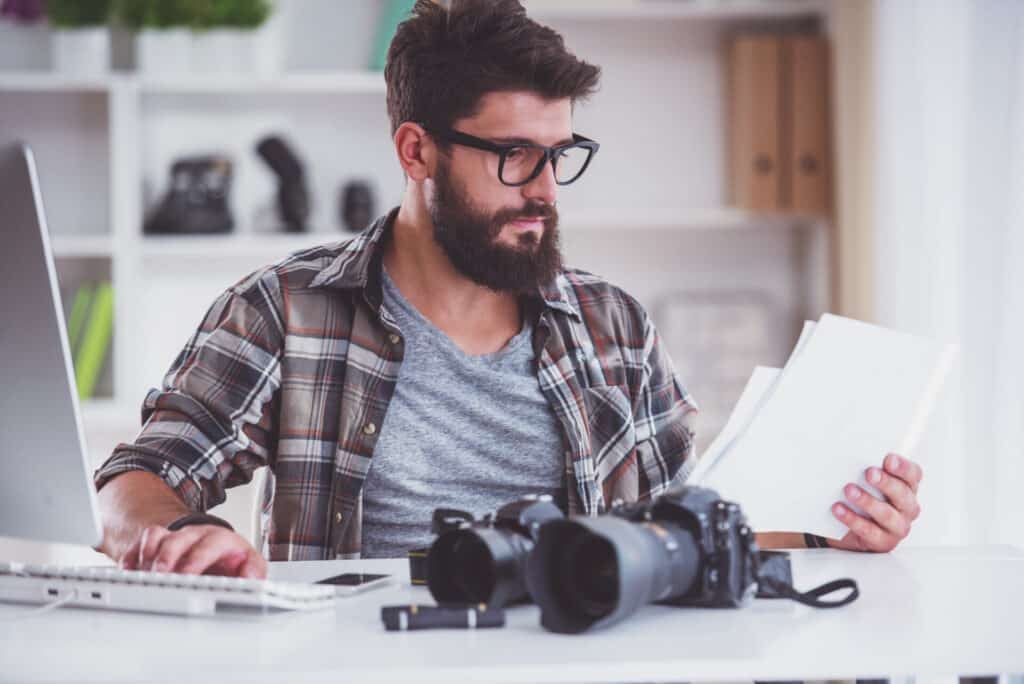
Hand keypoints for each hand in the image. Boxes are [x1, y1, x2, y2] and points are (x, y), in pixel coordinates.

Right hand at [118, 524, 266, 577]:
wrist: (220, 550)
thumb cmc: (232, 561)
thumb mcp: (249, 565)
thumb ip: (253, 571)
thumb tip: (253, 578)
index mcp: (221, 540)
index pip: (209, 544)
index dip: (196, 560)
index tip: (187, 576)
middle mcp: (198, 536)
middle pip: (180, 538)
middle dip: (168, 558)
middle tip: (162, 577)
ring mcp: (178, 537)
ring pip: (159, 536)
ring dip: (149, 555)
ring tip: (143, 575)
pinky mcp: (161, 542)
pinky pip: (144, 540)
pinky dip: (134, 555)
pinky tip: (130, 571)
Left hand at [829, 452, 922, 552]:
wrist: (852, 529)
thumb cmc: (864, 498)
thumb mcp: (868, 482)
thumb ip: (867, 468)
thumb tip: (848, 452)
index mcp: (907, 487)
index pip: (914, 475)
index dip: (903, 467)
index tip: (889, 459)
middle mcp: (907, 507)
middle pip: (902, 494)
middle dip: (886, 482)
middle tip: (870, 473)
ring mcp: (898, 526)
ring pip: (887, 514)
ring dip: (867, 501)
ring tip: (849, 490)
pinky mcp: (883, 542)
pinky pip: (869, 531)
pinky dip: (852, 519)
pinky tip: (838, 509)